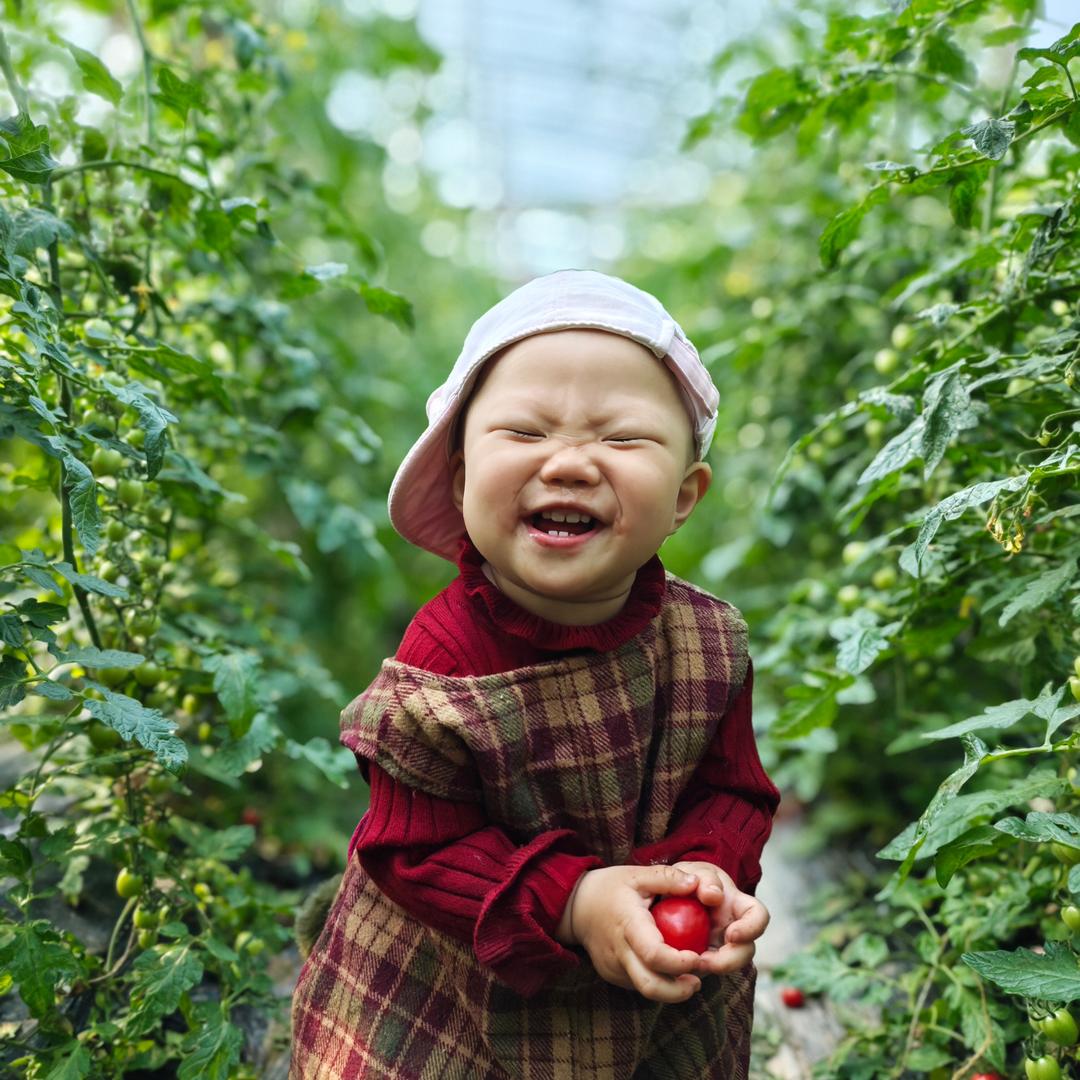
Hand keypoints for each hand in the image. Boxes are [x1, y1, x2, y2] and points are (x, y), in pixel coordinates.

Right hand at [557, 864, 705, 1002]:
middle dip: (679, 992)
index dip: (680, 962)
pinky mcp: (612, 975)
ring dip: (670, 989)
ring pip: (645, 989)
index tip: (699, 958)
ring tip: (690, 977)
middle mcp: (619, 952)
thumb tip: (698, 884)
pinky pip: (637, 984)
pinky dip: (657, 981)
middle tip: (698, 981)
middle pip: (650, 986)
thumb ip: (668, 878)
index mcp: (628, 925)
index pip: (654, 954)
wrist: (576, 905)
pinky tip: (668, 970)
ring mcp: (614, 967)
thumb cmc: (611, 887)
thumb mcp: (637, 874)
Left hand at [671, 860, 769, 975]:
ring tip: (692, 964)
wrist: (672, 894)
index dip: (752, 929)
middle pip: (746, 951)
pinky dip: (694, 971)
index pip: (759, 916)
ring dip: (711, 969)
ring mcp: (721, 947)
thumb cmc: (688, 878)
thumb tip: (713, 895)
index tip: (732, 934)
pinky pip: (704, 971)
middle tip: (704, 960)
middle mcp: (735, 929)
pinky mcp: (704, 960)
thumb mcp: (694, 870)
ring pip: (727, 966)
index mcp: (737, 905)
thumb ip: (705, 878)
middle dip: (729, 961)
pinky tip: (681, 966)